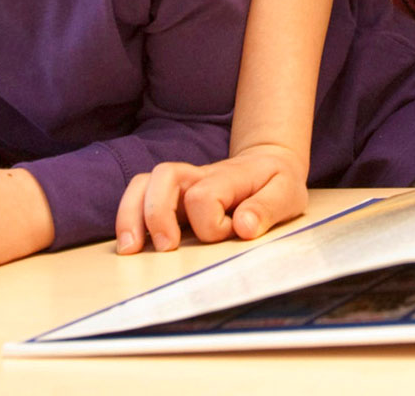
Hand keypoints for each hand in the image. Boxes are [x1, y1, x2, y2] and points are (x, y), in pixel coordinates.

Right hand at [114, 144, 307, 253]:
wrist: (269, 164)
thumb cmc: (276, 182)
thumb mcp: (287, 193)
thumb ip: (267, 209)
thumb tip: (243, 226)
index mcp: (227, 176)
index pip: (203, 196)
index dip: (213, 223)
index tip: (232, 233)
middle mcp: (197, 176)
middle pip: (163, 177)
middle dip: (158, 214)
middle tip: (167, 248)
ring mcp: (181, 185)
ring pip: (143, 184)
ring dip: (132, 215)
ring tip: (130, 249)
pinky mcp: (171, 197)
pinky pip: (139, 196)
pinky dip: (128, 217)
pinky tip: (130, 243)